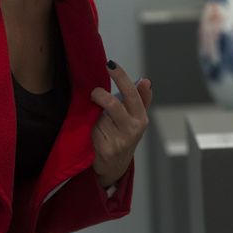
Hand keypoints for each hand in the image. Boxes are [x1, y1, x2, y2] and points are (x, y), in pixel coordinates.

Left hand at [89, 60, 152, 188]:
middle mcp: (133, 129)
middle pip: (114, 104)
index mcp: (141, 118)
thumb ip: (141, 99)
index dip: (121, 77)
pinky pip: (91, 130)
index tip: (110, 64)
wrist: (114, 167)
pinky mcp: (106, 151)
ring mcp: (120, 141)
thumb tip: (146, 81)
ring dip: (93, 112)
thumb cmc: (122, 136)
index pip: (132, 93)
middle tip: (93, 92)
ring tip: (92, 113)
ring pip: (100, 117)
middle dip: (100, 95)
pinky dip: (86, 126)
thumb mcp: (134, 119)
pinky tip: (88, 129)